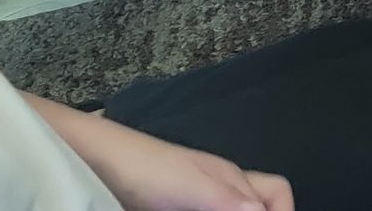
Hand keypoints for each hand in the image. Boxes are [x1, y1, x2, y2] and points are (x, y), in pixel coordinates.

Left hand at [73, 115, 292, 210]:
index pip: (277, 194)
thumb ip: (229, 201)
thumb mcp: (191, 186)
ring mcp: (196, 202)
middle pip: (257, 206)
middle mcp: (221, 191)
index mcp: (232, 179)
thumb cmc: (147, 169)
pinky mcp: (172, 210)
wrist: (94, 164)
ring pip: (231, 210)